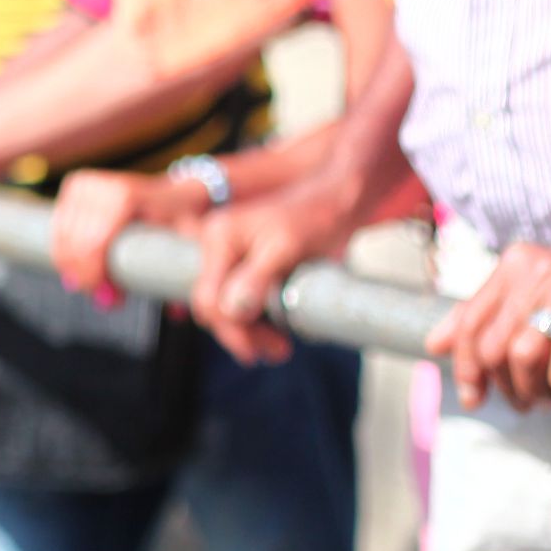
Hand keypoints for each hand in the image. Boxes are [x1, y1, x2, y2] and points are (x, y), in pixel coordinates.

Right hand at [48, 170, 207, 299]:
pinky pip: (58, 230)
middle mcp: (101, 186)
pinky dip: (66, 254)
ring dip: (74, 270)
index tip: (112, 298)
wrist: (180, 192)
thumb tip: (176, 312)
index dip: (93, 274)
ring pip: (62, 239)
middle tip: (110, 299)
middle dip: (86, 278)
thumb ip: (184, 271)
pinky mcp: (75, 187)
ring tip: (101, 287)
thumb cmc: (187, 220)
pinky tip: (83, 270)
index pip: (93, 241)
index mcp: (127, 195)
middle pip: (74, 244)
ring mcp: (85, 184)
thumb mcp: (192, 239)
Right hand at [187, 178, 367, 365]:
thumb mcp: (287, 248)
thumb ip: (256, 278)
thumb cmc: (318, 215)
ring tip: (280, 346)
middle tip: (277, 352)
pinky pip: (239, 297)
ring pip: (226, 305)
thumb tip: (231, 311)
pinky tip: (277, 326)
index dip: (232, 331)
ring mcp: (228, 253)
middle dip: (242, 334)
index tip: (257, 352)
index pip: (209, 299)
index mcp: (219, 238)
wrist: (340, 197)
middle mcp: (216, 244)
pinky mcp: (244, 261)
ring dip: (249, 329)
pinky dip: (256, 316)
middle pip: (214, 306)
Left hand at [427, 237, 550, 410]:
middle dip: (504, 386)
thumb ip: (485, 315)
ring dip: (533, 389)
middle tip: (524, 404)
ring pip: (525, 353)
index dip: (467, 369)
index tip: (474, 398)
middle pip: (494, 346)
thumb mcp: (532, 293)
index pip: (470, 326)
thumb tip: (435, 345)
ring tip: (547, 400)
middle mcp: (539, 269)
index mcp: (514, 266)